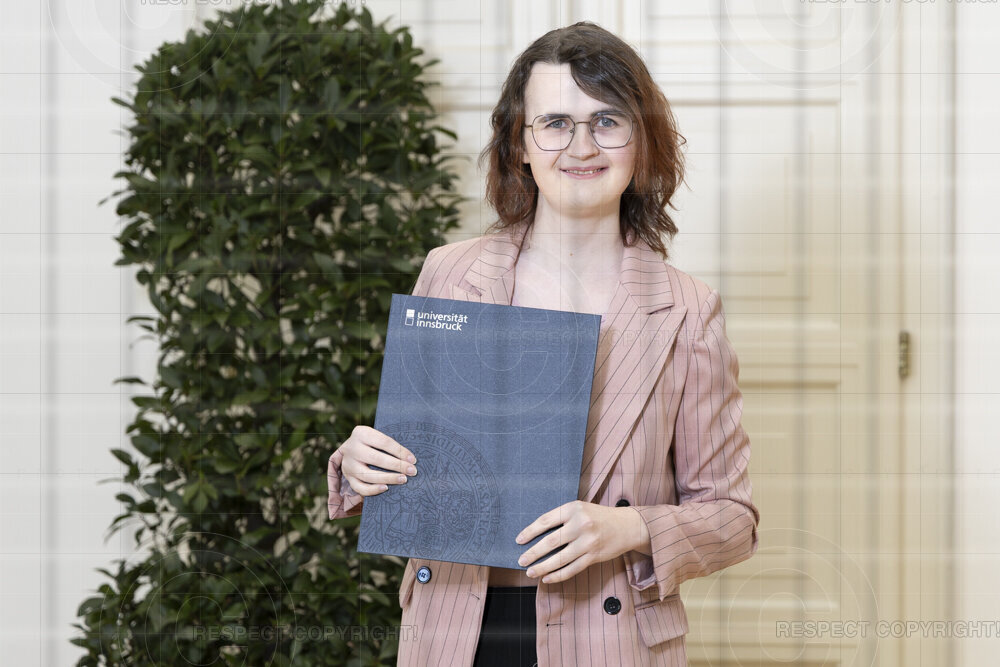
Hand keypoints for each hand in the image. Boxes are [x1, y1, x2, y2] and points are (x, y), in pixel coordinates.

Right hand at [338, 425, 416, 496]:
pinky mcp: (347, 477)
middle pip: (376, 458)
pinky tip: (386, 488)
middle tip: (412, 471)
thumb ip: (389, 444)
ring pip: (368, 475)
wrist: (350, 449)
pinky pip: (360, 487)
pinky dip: (373, 490)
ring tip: (403, 479)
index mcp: (361, 433)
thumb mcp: (376, 436)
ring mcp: (348, 464)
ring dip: (388, 478)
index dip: (400, 451)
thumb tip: (410, 458)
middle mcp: (352, 448)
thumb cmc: (371, 443)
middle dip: (397, 466)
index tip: (413, 460)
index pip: (384, 442)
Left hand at [515, 500, 648, 583]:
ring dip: (543, 567)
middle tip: (521, 560)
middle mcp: (581, 524)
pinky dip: (558, 575)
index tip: (519, 540)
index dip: (530, 531)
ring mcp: (588, 542)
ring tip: (530, 572)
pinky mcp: (593, 556)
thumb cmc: (599, 517)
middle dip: (533, 553)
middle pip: (551, 541)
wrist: (627, 526)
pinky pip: (572, 569)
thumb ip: (562, 518)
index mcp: (573, 508)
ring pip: (560, 558)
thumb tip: (536, 535)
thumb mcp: (580, 509)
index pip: (546, 520)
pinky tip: (547, 578)